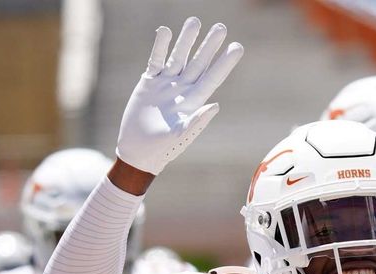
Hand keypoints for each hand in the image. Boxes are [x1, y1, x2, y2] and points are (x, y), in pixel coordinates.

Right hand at [116, 17, 243, 174]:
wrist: (138, 150)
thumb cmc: (162, 148)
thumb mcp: (181, 136)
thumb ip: (197, 121)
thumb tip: (215, 105)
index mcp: (194, 101)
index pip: (213, 78)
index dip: (225, 63)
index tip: (237, 47)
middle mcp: (183, 89)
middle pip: (199, 62)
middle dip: (209, 45)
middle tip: (220, 27)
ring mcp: (166, 83)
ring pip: (179, 56)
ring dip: (186, 40)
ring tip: (194, 21)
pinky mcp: (149, 81)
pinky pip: (156, 59)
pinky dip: (160, 46)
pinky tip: (165, 32)